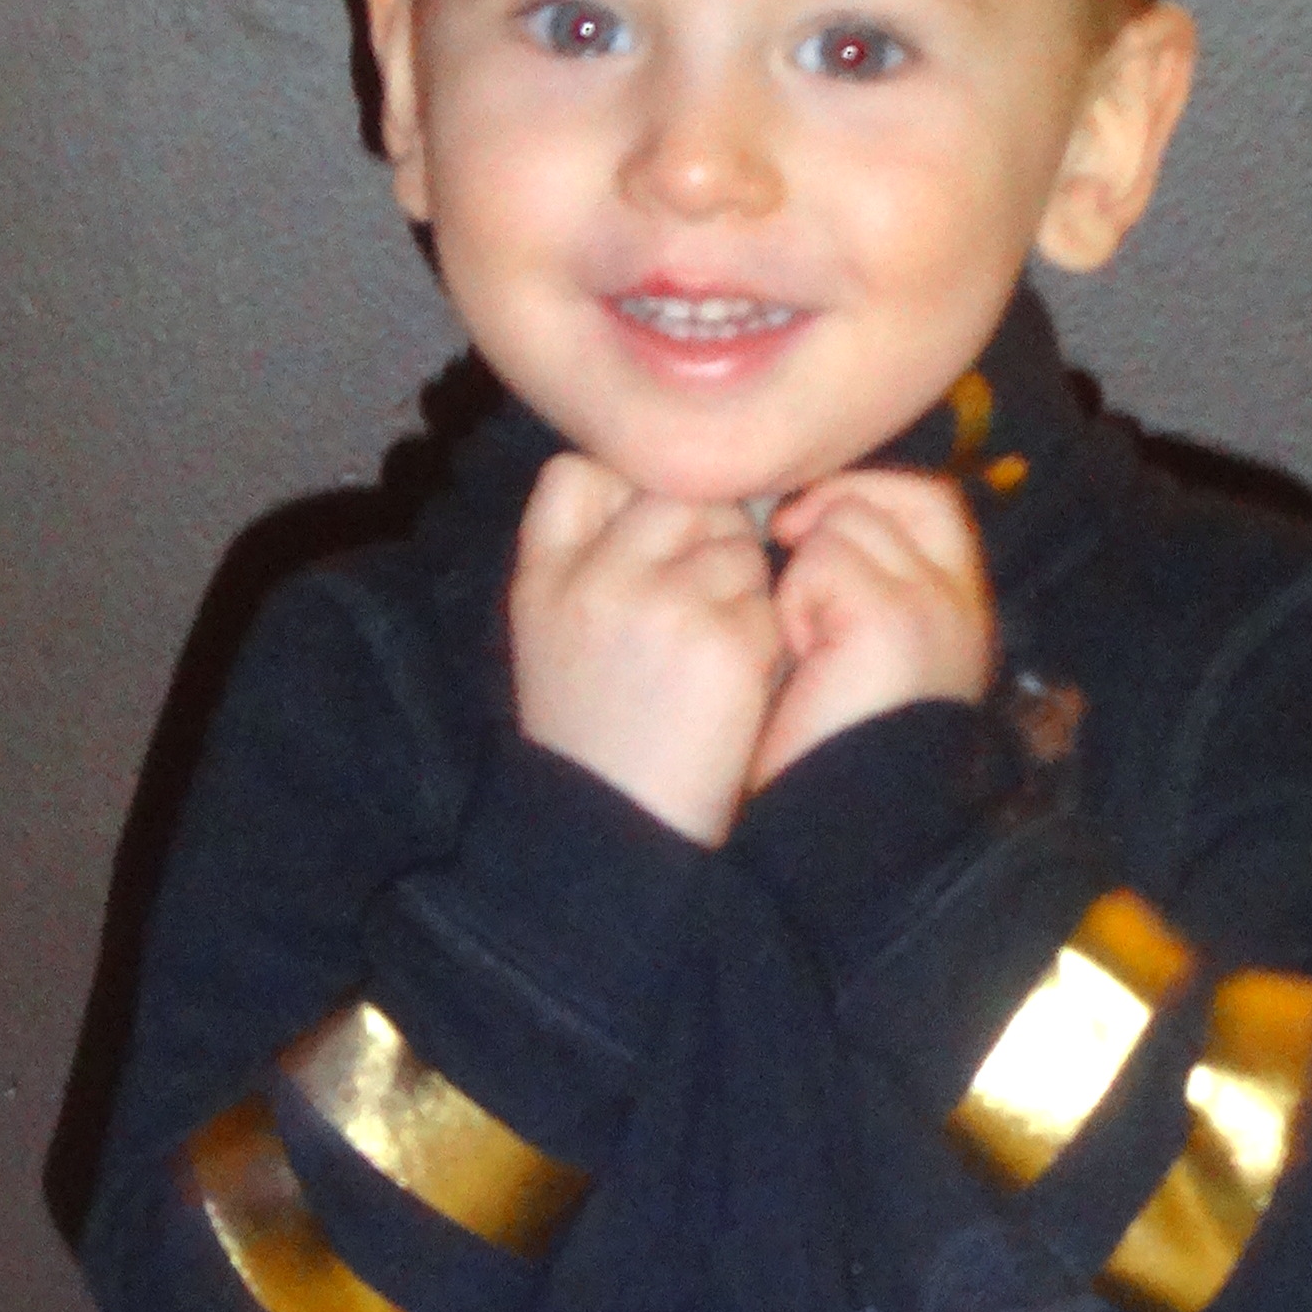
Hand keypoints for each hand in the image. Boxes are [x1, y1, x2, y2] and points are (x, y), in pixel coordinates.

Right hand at [510, 456, 781, 847]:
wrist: (617, 840)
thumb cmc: (598, 744)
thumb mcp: (552, 640)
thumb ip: (588, 561)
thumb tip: (671, 496)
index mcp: (542, 578)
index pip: (580, 471)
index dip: (626, 495)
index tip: (642, 551)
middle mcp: (595, 579)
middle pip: (677, 494)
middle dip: (703, 537)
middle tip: (697, 609)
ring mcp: (659, 606)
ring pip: (735, 543)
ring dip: (740, 592)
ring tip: (707, 663)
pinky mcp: (721, 642)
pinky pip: (768, 601)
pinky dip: (764, 644)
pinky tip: (732, 693)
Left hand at [747, 469, 995, 794]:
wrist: (833, 830)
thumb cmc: (823, 749)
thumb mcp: (855, 653)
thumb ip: (858, 584)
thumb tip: (808, 515)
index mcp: (960, 612)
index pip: (928, 500)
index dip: (864, 495)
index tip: (805, 532)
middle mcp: (961, 603)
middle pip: (886, 498)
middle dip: (825, 526)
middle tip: (788, 575)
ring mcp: (932, 606)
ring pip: (847, 520)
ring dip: (804, 573)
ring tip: (801, 644)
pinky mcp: (893, 618)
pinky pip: (823, 559)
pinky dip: (795, 601)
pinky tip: (798, 655)